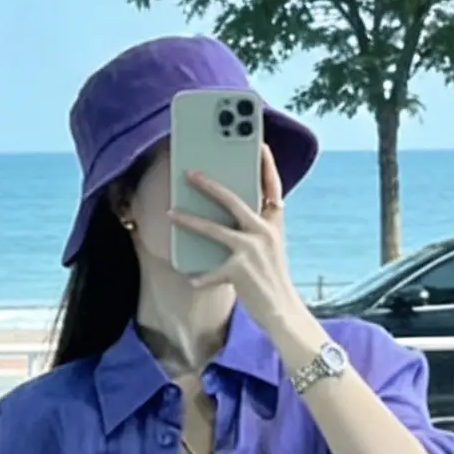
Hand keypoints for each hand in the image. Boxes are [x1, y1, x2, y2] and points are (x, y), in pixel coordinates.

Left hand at [168, 141, 301, 334]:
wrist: (282, 310)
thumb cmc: (271, 277)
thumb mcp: (269, 246)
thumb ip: (253, 228)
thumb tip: (225, 213)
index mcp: (274, 223)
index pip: (272, 187)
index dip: (266, 164)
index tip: (259, 143)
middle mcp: (264, 232)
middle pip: (233, 200)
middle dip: (209, 185)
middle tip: (189, 173)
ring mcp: (252, 250)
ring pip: (214, 230)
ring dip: (190, 221)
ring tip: (170, 213)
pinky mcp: (240, 271)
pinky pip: (211, 270)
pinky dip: (200, 275)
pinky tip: (190, 277)